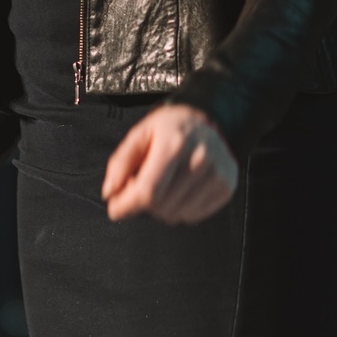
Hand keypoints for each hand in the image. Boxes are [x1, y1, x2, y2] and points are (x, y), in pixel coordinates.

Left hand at [101, 104, 237, 224]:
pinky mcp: (226, 187)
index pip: (147, 191)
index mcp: (174, 144)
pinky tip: (180, 190)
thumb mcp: (140, 134)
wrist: (206, 120)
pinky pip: (193, 216)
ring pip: (176, 215)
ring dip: (163, 208)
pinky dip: (181, 209)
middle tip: (143, 186)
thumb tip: (110, 192)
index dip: (126, 205)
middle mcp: (199, 160)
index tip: (115, 208)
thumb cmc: (170, 128)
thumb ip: (121, 162)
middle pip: (161, 207)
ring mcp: (216, 175)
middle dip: (144, 203)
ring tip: (164, 186)